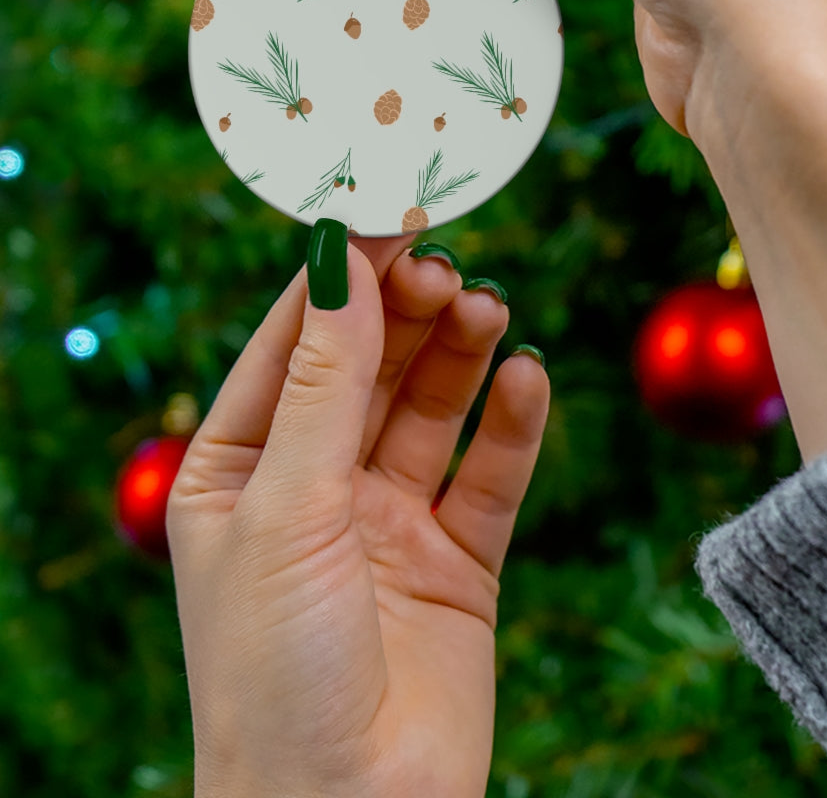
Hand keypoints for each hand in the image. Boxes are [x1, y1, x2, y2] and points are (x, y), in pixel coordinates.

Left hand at [167, 235, 549, 797]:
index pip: (292, 345)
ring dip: (461, 354)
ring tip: (489, 309)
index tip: (388, 215)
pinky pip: (491, 473)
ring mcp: (389, 521)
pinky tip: (527, 379)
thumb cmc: (275, 671)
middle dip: (407, 313)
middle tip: (447, 267)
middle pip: (371, 367)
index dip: (339, 280)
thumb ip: (325, 383)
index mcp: (240, 471)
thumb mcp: (287, 508)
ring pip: (433, 408)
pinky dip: (513, 424)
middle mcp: (315, 487)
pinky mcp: (459, 558)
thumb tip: (341, 262)